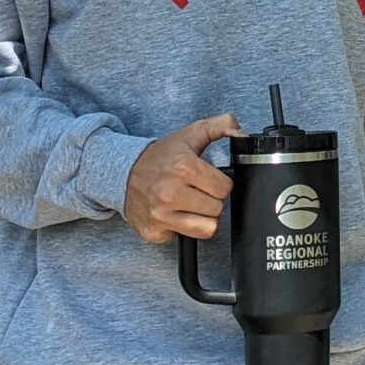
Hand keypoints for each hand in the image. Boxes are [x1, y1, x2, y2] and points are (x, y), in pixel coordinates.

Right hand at [124, 113, 239, 242]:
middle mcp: (170, 192)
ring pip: (207, 228)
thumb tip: (240, 131)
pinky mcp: (154, 231)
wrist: (123, 173)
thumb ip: (219, 126)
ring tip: (190, 203)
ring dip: (202, 217)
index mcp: (183, 167)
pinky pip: (186, 238)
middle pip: (217, 208)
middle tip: (196, 190)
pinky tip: (174, 213)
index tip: (207, 178)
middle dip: (211, 199)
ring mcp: (160, 214)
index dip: (219, 182)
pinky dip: (182, 227)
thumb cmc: (160, 156)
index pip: (224, 188)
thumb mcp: (190, 134)